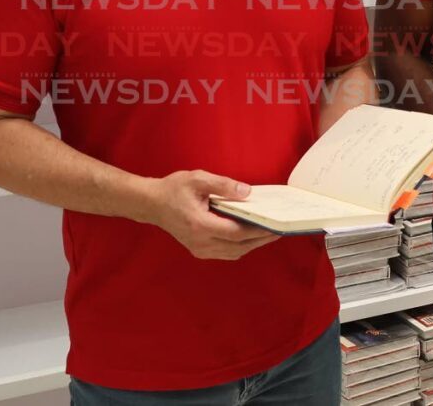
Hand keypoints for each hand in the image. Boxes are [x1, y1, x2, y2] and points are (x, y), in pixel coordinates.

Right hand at [144, 170, 278, 259]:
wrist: (152, 203)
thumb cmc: (174, 189)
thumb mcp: (198, 179)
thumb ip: (223, 185)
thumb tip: (247, 192)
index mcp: (200, 225)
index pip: (237, 233)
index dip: (258, 231)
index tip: (275, 226)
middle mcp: (200, 242)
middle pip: (239, 247)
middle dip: (261, 239)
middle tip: (280, 230)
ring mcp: (199, 249)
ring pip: (233, 252)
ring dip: (252, 244)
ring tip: (270, 233)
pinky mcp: (199, 250)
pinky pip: (226, 252)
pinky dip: (241, 246)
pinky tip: (251, 236)